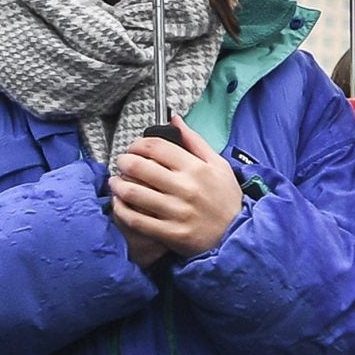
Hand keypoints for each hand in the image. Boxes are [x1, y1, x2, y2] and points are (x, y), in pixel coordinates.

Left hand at [109, 121, 243, 260]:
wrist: (237, 234)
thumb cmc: (226, 199)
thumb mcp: (218, 165)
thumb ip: (195, 141)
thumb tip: (174, 119)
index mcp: (197, 169)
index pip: (156, 147)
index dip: (138, 144)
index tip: (134, 148)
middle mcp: (186, 189)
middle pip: (139, 167)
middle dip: (123, 162)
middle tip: (122, 163)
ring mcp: (178, 212)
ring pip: (133, 193)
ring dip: (118, 185)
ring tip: (117, 183)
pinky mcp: (171, 233)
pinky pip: (135, 219)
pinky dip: (121, 209)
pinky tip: (120, 203)